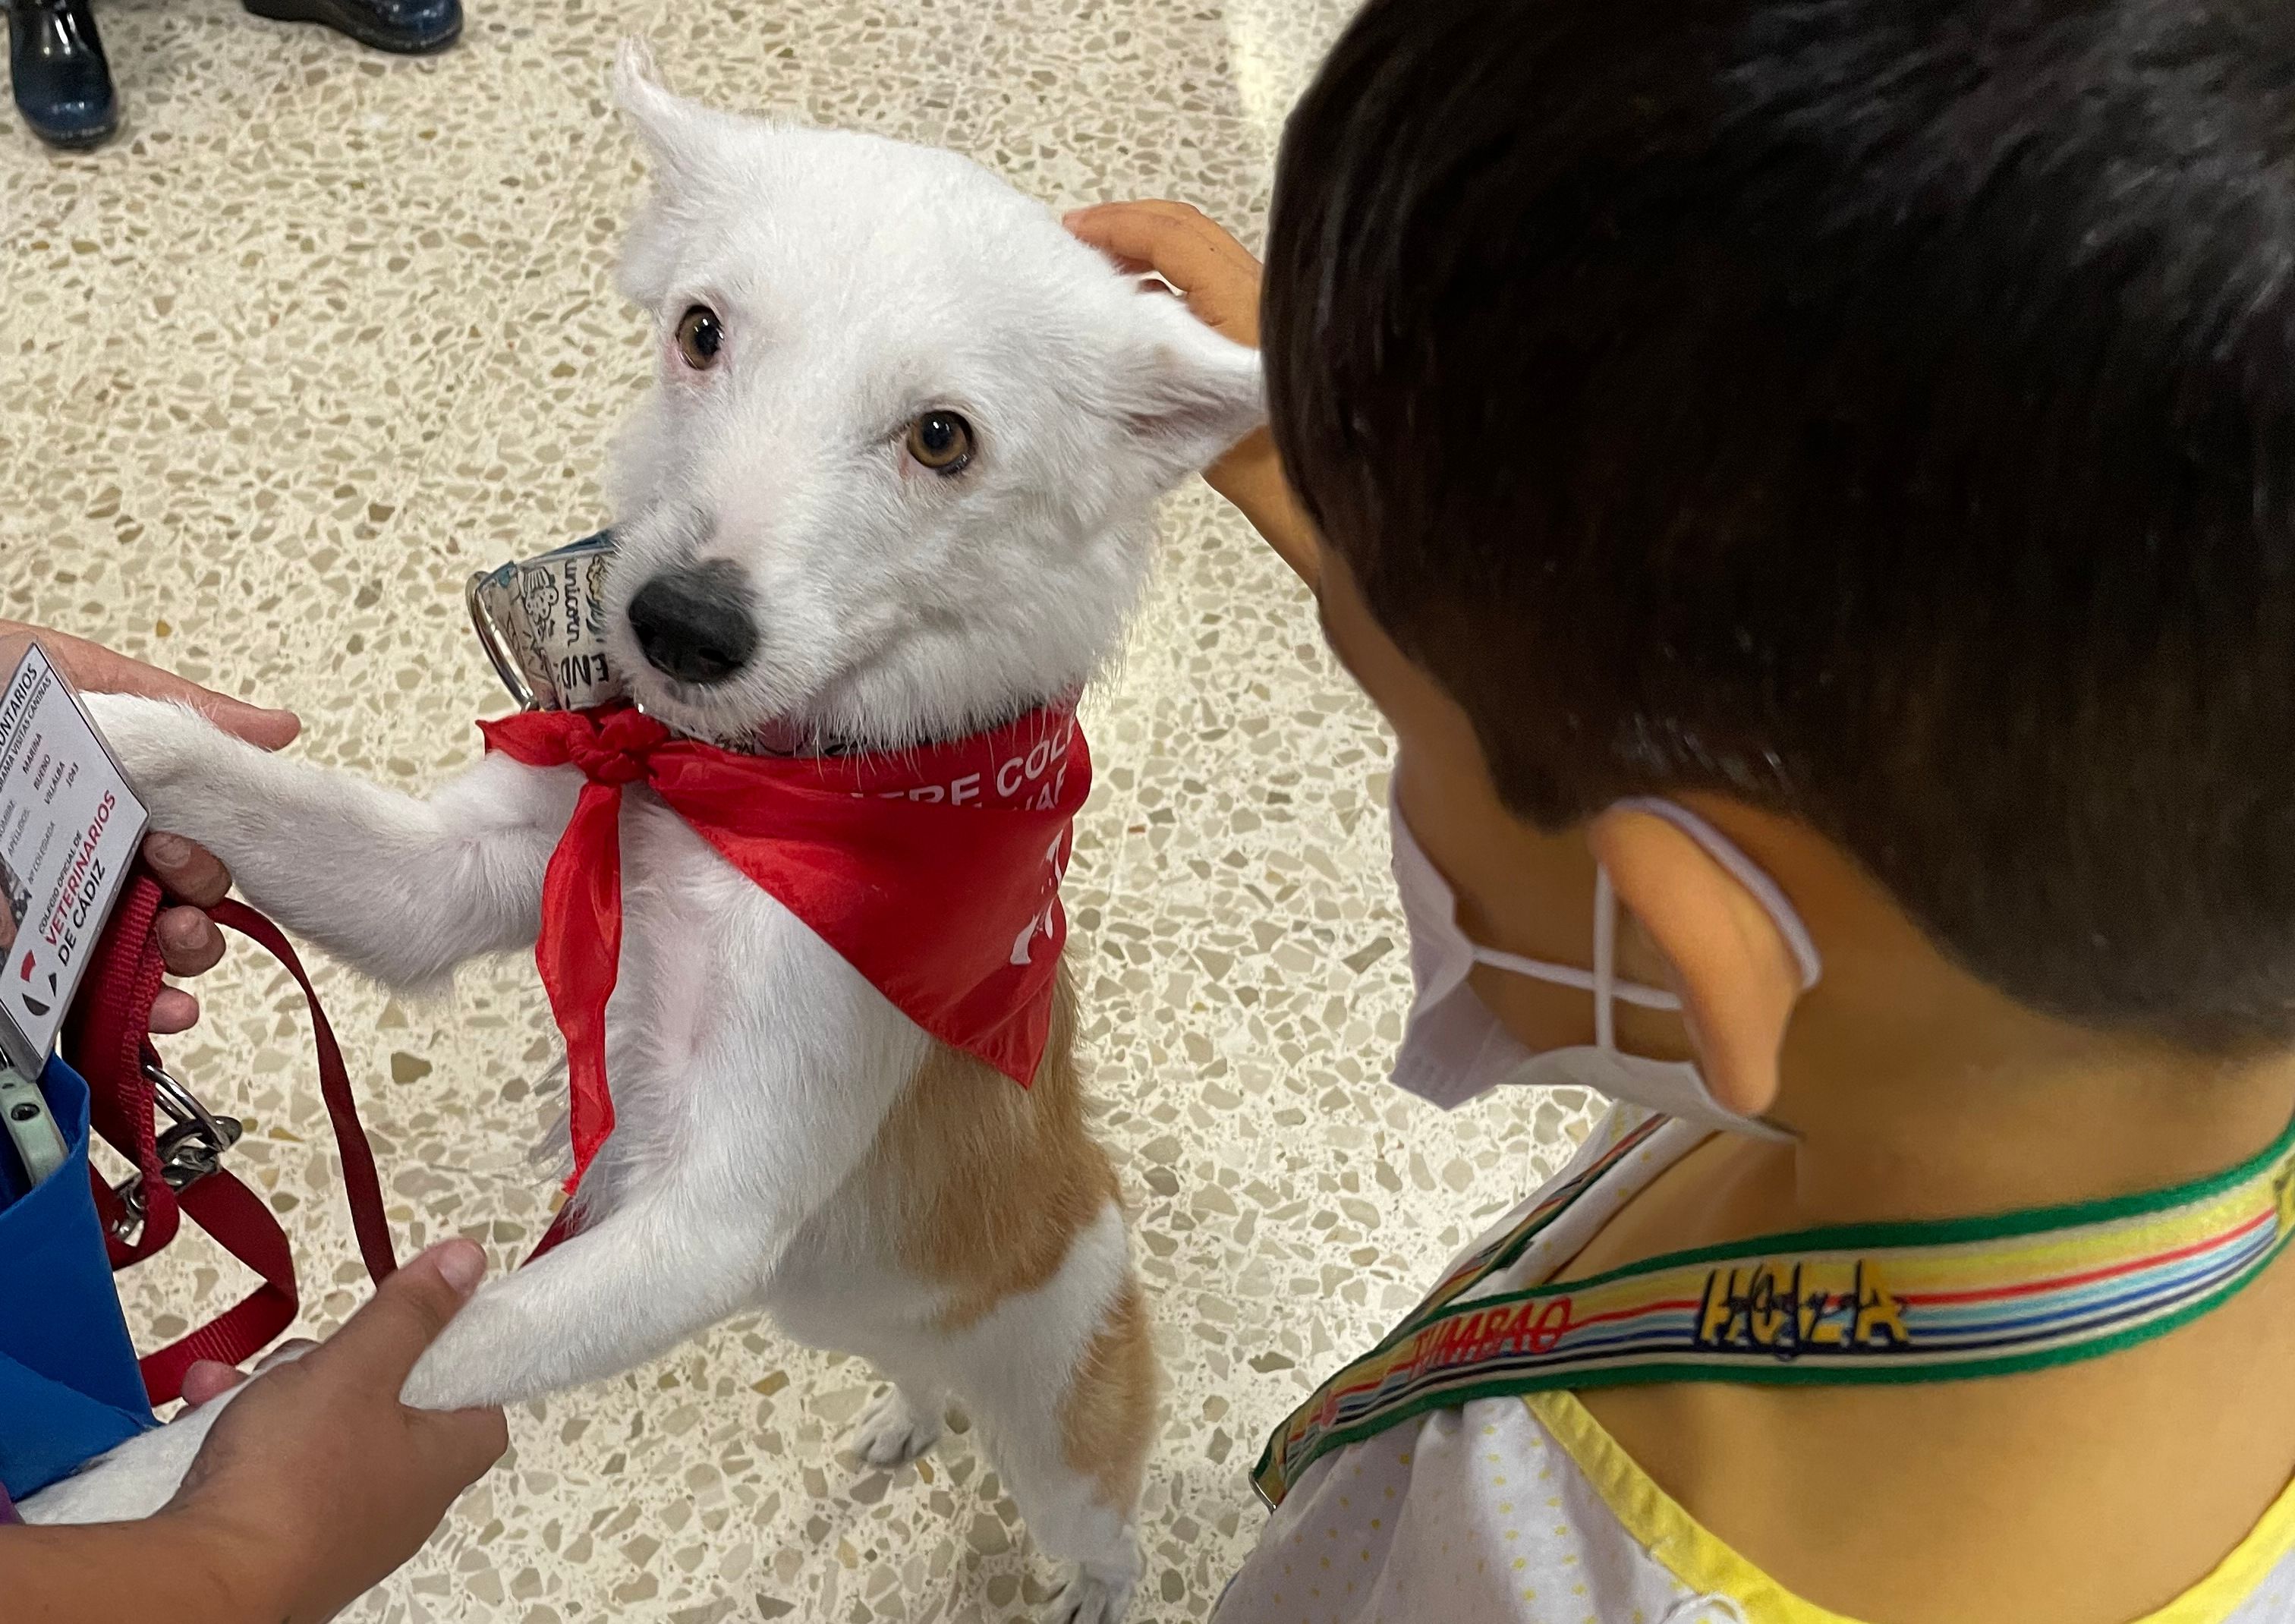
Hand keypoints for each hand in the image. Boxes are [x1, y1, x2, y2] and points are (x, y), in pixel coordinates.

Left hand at [0, 624, 299, 1033]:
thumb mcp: (59, 674)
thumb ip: (169, 709)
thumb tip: (278, 730)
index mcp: (107, 800)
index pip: (185, 848)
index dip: (206, 863)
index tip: (182, 856)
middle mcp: (85, 862)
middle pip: (174, 912)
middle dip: (196, 920)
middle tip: (172, 896)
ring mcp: (46, 913)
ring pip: (141, 961)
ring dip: (179, 964)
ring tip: (170, 950)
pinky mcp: (19, 952)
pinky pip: (75, 999)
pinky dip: (125, 1013)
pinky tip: (147, 1013)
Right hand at [163, 1242, 507, 1623]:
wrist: (205, 1581)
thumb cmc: (293, 1479)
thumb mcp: (358, 1368)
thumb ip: (410, 1313)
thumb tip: (468, 1262)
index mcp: (439, 1463)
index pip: (479, 1408)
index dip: (455, 1363)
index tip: (417, 1328)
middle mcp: (398, 1504)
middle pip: (386, 1410)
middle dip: (337, 1368)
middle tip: (305, 1356)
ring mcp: (338, 1527)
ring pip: (317, 1434)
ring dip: (275, 1395)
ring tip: (238, 1383)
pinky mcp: (278, 1542)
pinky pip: (270, 1471)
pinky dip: (241, 1437)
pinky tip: (206, 1411)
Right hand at [1066, 201, 1320, 583]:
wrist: (1328, 495)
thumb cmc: (1273, 468)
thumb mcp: (1199, 413)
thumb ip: (1161, 355)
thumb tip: (1119, 320)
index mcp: (1243, 303)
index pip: (1173, 236)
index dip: (1119, 224)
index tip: (1074, 231)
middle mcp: (1260, 294)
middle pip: (1188, 232)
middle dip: (1130, 227)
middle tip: (1080, 239)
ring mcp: (1267, 307)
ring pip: (1199, 257)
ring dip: (1150, 254)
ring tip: (1101, 270)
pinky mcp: (1267, 330)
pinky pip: (1212, 286)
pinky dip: (1171, 282)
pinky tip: (1139, 309)